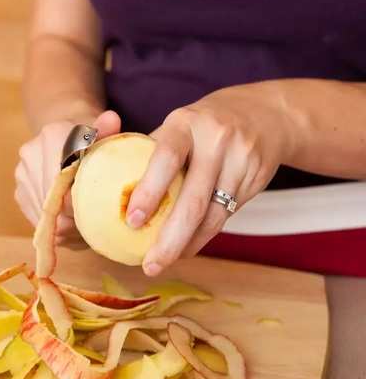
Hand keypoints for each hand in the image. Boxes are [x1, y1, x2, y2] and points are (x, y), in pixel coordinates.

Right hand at [14, 111, 120, 246]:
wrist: (67, 136)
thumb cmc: (92, 140)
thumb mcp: (103, 134)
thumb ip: (108, 130)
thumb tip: (112, 119)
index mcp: (52, 136)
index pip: (64, 180)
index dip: (79, 202)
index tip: (95, 214)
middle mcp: (30, 154)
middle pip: (52, 200)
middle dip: (72, 218)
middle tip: (92, 225)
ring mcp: (22, 173)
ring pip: (43, 213)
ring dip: (63, 224)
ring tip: (82, 225)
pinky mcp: (19, 191)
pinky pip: (36, 216)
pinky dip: (53, 224)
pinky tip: (68, 222)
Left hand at [125, 83, 298, 275]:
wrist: (266, 114)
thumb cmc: (202, 125)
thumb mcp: (177, 125)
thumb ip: (149, 152)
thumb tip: (112, 192)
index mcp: (185, 123)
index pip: (167, 158)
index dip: (149, 191)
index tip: (131, 221)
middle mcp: (216, 139)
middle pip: (193, 199)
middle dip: (169, 238)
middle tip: (149, 265)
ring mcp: (241, 160)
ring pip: (212, 215)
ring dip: (186, 244)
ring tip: (163, 261)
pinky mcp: (257, 179)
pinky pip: (225, 216)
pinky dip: (203, 236)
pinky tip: (186, 246)